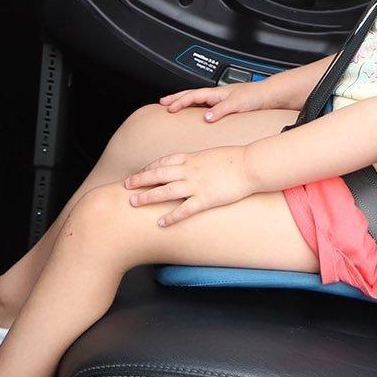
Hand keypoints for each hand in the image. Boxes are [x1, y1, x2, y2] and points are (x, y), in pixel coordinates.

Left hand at [125, 146, 252, 225]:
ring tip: (133, 202)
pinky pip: (184, 209)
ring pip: (165, 191)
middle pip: (158, 174)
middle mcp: (190, 170)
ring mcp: (196, 184)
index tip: (140, 172)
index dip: (149, 167)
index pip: (164, 161)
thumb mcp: (213, 154)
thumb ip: (201, 160)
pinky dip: (171, 217)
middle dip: (140, 180)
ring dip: (147, 196)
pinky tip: (160, 223)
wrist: (251, 164)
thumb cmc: (237, 158)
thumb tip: (195, 163)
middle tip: (125, 185)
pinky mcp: (206, 199)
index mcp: (192, 158)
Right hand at [156, 81, 268, 119]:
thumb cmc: (255, 96)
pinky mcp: (226, 105)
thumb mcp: (237, 104)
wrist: (269, 96)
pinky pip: (205, 105)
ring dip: (184, 101)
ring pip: (197, 99)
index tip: (168, 108)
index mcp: (216, 92)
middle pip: (191, 94)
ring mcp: (220, 99)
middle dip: (176, 97)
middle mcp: (217, 94)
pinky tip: (196, 114)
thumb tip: (206, 117)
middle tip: (162, 102)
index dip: (180, 101)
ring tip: (174, 106)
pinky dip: (196, 107)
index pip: (193, 95)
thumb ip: (221, 110)